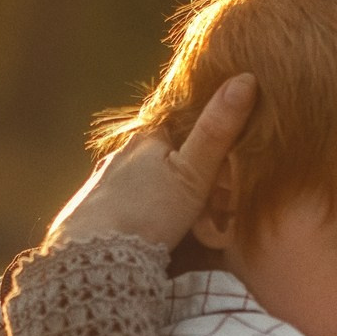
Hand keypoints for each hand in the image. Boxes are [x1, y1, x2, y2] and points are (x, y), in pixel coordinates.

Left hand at [42, 74, 255, 250]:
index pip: (183, 122)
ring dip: (169, 197)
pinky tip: (154, 231)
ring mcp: (104, 183)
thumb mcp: (192, 173)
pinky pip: (130, 205)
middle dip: (190, 174)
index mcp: (147, 138)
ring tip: (190, 225)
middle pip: (167, 155)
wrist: (92, 256)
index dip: (209, 137)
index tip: (227, 164)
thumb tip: (244, 79)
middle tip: (214, 206)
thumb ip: (216, 131)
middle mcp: (122, 154)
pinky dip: (147, 214)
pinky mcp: (94, 211)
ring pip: (148, 182)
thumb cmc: (146, 213)